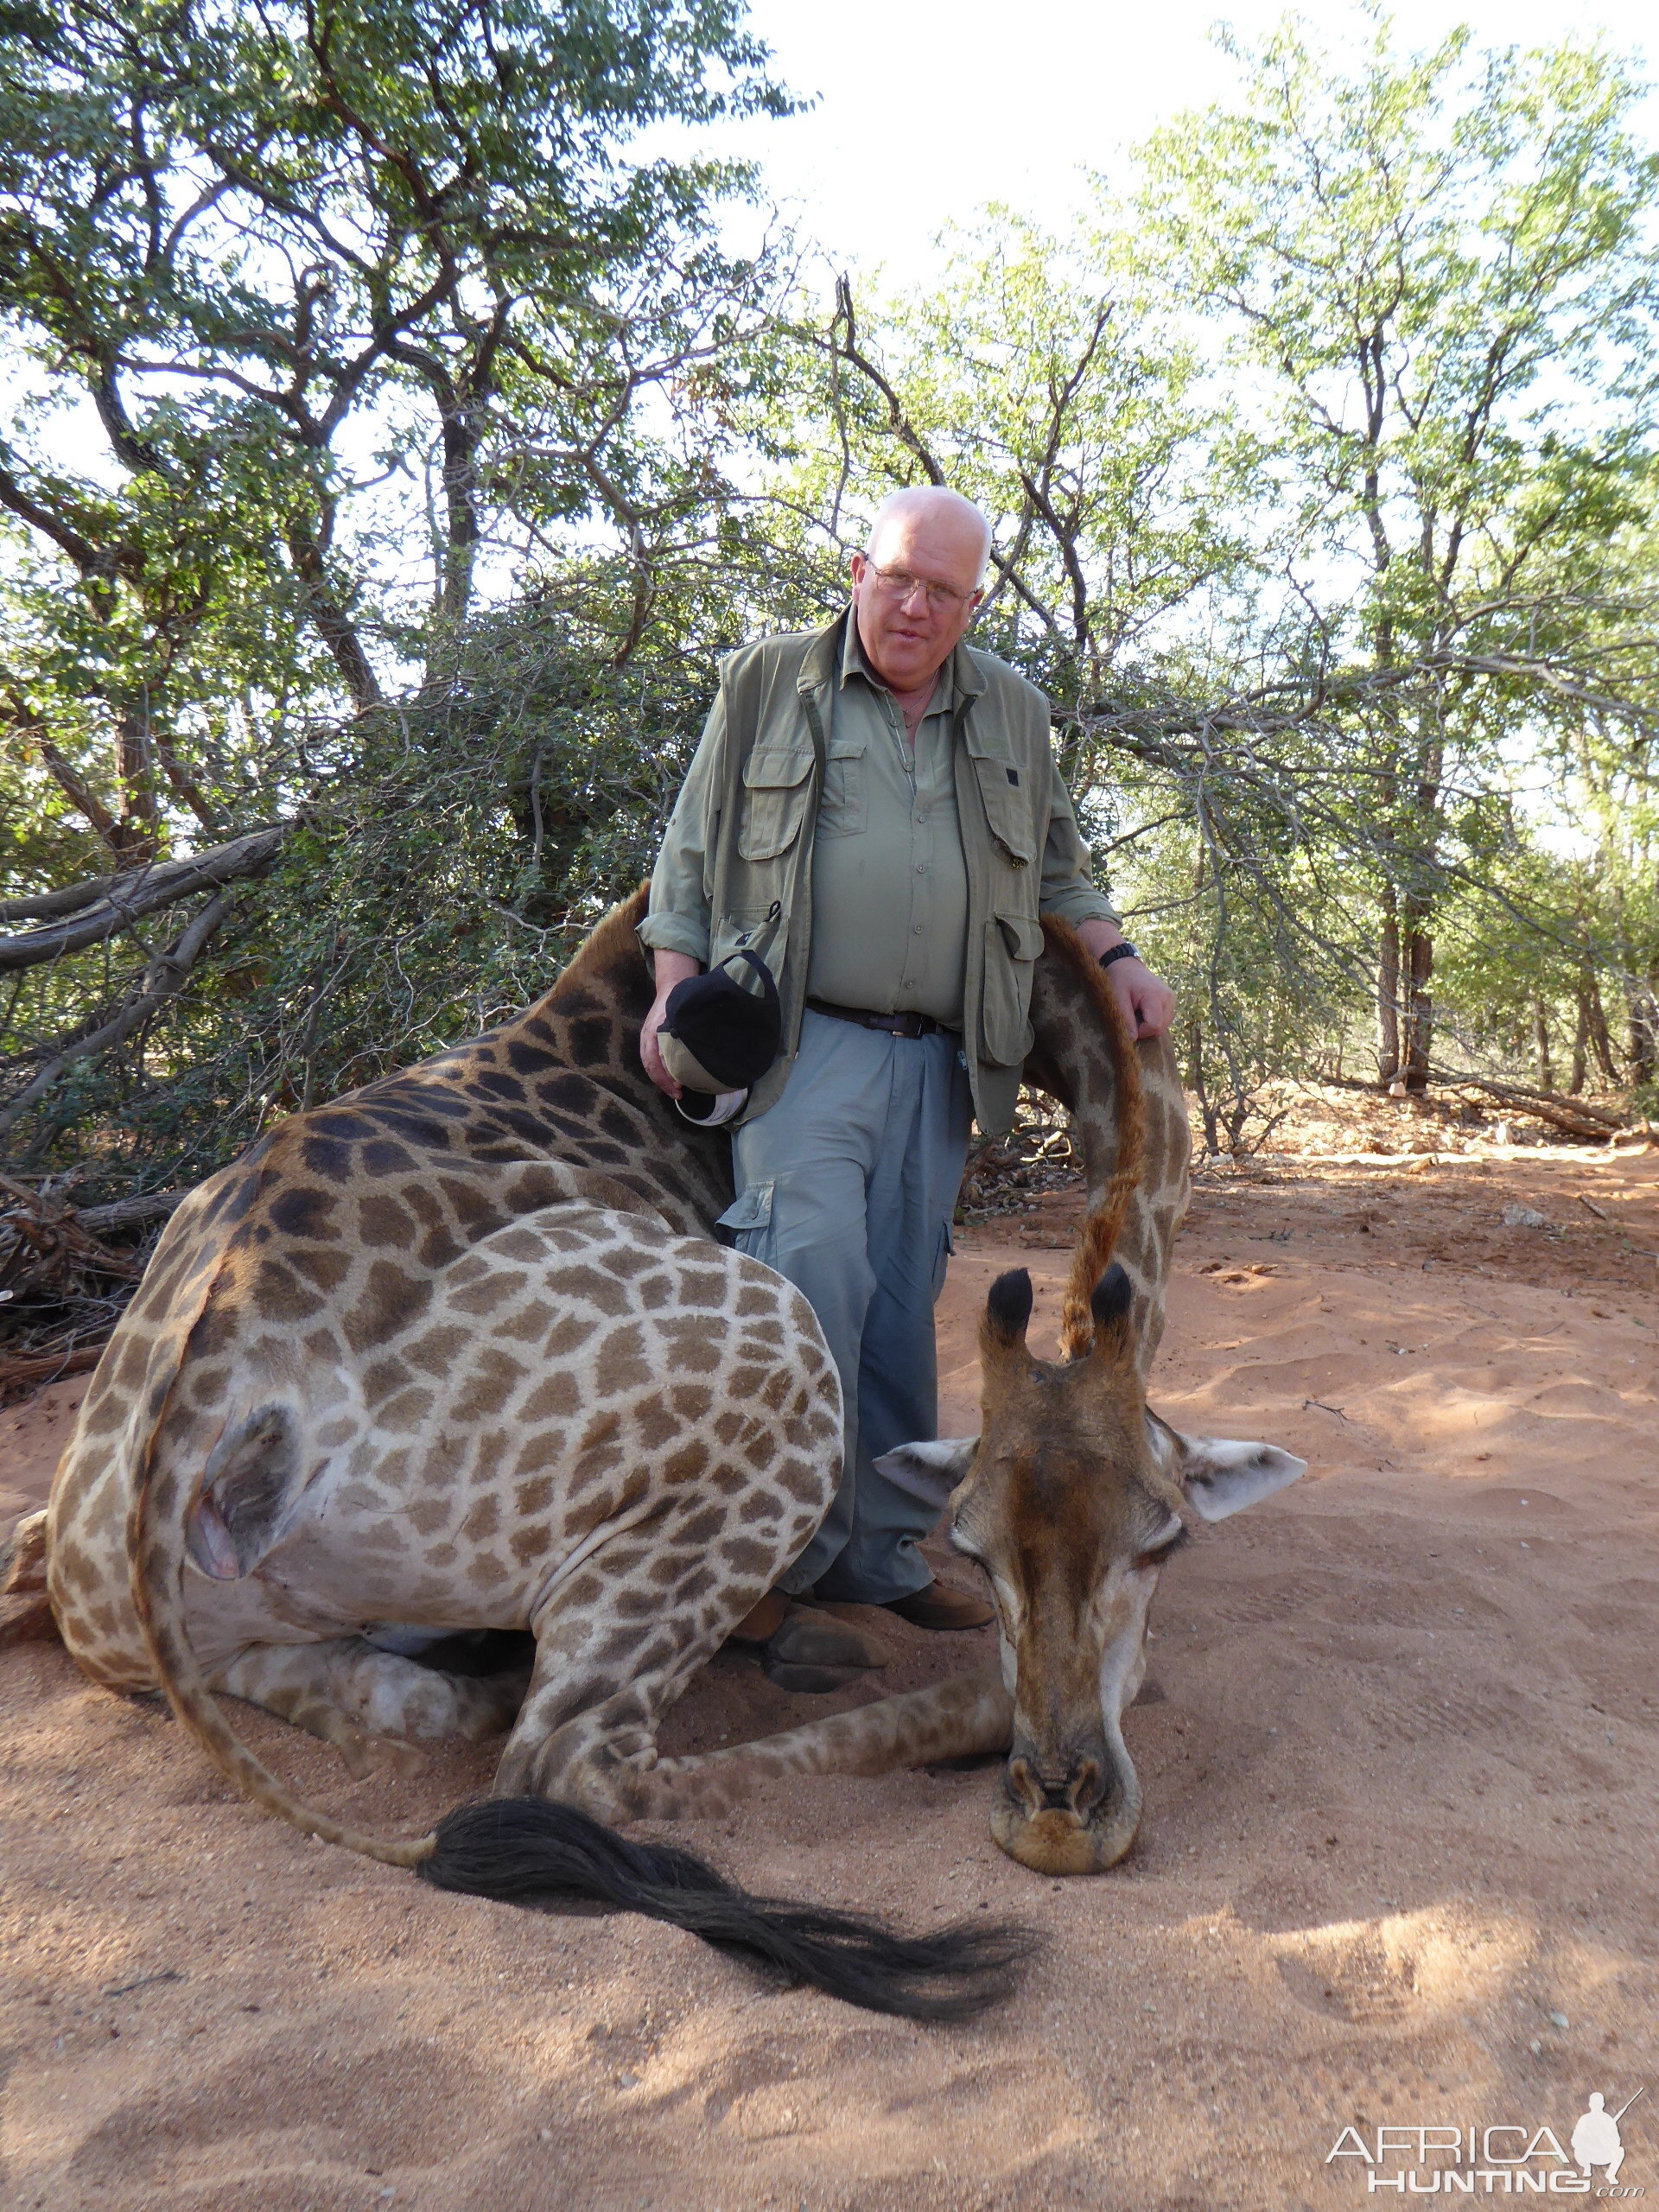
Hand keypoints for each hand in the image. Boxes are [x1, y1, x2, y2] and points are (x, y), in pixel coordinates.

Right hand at [640, 948, 698, 1096]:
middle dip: (663, 1083)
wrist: (671, 986)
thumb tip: (695, 1053)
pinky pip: (651, 1060)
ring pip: (649, 1065)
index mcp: (654, 1032)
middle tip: (679, 1094)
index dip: (666, 1078)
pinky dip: (660, 1072)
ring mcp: (646, 1038)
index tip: (679, 1089)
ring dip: (661, 1080)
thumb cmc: (679, 1001)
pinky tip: (672, 1078)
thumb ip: (685, 1032)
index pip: (654, 1061)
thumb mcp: (682, 1015)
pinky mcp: (650, 1039)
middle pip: (650, 1066)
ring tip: (675, 1090)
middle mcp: (647, 1037)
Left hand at [1104, 958, 1174, 1040]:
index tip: (1129, 1024)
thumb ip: (1126, 1019)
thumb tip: (1132, 1040)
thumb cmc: (1120, 979)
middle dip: (1145, 1029)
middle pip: (1161, 1028)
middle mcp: (1168, 998)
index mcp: (1155, 995)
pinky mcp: (1171, 1000)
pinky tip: (1144, 1011)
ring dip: (1149, 1025)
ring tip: (1137, 1012)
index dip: (1141, 1031)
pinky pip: (1165, 1019)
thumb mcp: (1118, 998)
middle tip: (1132, 1017)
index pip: (1155, 1026)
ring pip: (1164, 1025)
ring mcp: (1171, 999)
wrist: (1126, 964)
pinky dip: (1154, 1020)